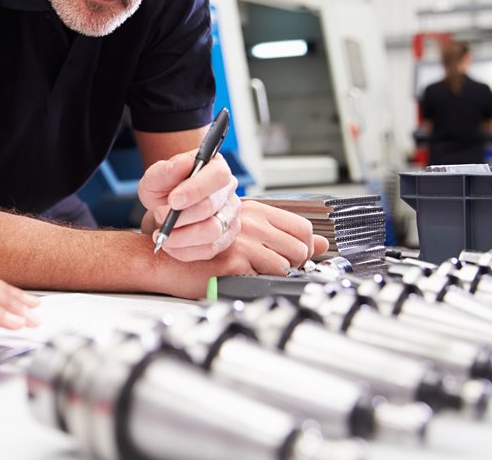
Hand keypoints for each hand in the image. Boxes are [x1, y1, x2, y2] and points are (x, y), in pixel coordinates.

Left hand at [138, 150, 239, 258]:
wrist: (165, 207)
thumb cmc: (164, 188)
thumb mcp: (156, 176)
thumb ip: (166, 170)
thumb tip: (184, 163)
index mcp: (215, 166)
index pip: (217, 175)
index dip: (196, 189)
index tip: (172, 201)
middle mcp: (228, 190)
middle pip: (212, 206)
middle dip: (181, 215)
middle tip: (159, 215)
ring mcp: (230, 215)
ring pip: (212, 231)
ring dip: (181, 236)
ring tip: (162, 232)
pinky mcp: (225, 238)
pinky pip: (209, 250)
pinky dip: (185, 251)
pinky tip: (169, 245)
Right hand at [203, 201, 327, 273]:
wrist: (169, 256)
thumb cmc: (202, 245)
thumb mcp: (245, 231)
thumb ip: (282, 234)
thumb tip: (322, 244)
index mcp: (255, 210)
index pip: (302, 227)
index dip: (305, 246)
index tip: (294, 256)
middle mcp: (251, 221)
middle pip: (299, 249)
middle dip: (293, 264)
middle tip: (272, 267)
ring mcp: (243, 240)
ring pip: (284, 266)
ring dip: (273, 274)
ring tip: (252, 271)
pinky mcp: (234, 260)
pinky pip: (264, 277)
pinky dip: (256, 281)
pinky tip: (238, 275)